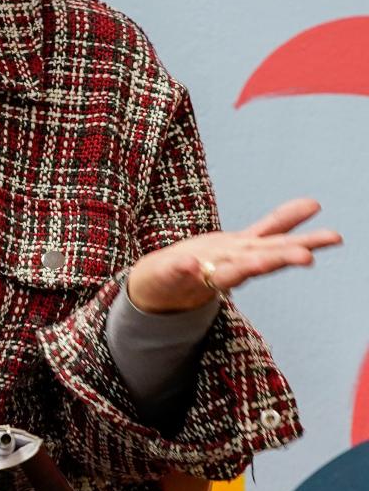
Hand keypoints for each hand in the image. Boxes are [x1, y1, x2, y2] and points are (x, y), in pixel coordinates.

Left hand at [126, 198, 342, 314]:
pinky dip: (185, 269)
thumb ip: (278, 225)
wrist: (160, 287)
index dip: (302, 233)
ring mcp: (204, 271)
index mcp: (246, 253)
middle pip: (261, 260)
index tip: (330, 231)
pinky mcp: (174, 275)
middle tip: (307, 257)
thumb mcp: (246, 242)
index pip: (277, 240)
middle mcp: (230, 263)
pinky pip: (178, 271)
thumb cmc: (208, 264)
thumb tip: (315, 204)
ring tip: (259, 263)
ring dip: (244, 269)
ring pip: (228, 272)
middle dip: (282, 259)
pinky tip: (190, 265)